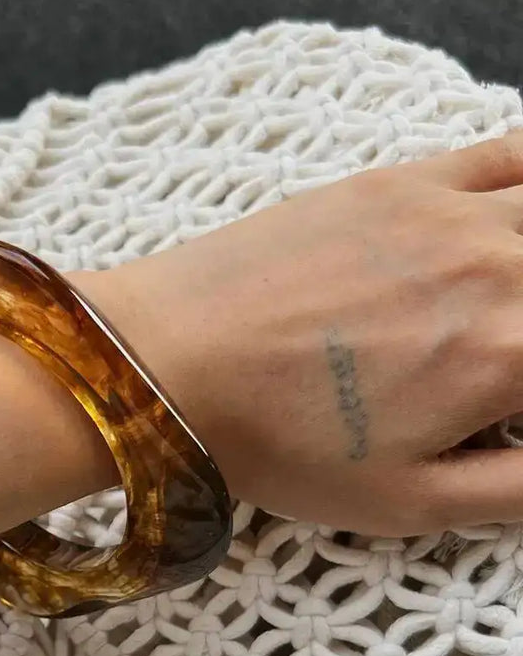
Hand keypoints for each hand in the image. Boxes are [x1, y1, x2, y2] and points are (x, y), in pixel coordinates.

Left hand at [84, 133, 522, 535]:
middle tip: (498, 364)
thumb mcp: (406, 502)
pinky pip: (509, 153)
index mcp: (513, 355)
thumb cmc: (273, 442)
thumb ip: (520, 489)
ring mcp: (451, 213)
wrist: (168, 362)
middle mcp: (499, 268)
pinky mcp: (399, 180)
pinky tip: (514, 218)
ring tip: (500, 306)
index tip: (512, 408)